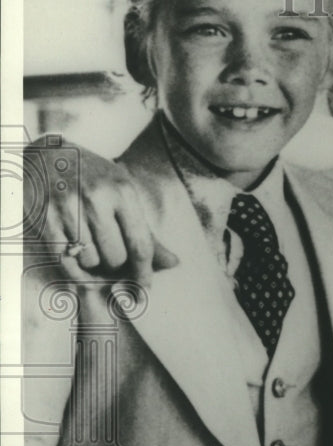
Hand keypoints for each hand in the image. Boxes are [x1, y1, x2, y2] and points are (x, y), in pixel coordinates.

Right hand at [24, 138, 177, 285]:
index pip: (141, 245)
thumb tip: (174, 263)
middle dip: (117, 265)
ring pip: (91, 262)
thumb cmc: (95, 179)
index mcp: (123, 191)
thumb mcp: (124, 195)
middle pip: (116, 259)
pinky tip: (76, 255)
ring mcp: (68, 208)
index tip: (144, 289)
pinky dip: (74, 267)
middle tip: (110, 253)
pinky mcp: (45, 218)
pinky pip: (65, 261)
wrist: (50, 156)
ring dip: (94, 263)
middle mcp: (96, 198)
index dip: (145, 273)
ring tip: (90, 244)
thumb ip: (147, 232)